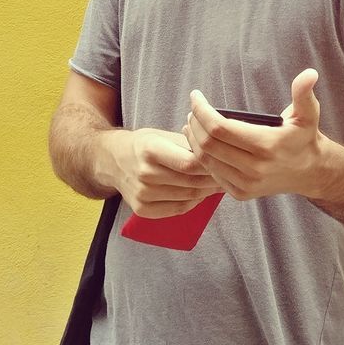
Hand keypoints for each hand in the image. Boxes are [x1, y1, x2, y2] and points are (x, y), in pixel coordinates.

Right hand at [108, 127, 224, 218]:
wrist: (114, 160)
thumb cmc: (145, 144)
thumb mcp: (164, 135)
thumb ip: (189, 145)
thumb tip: (219, 154)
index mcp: (151, 150)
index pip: (189, 163)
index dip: (211, 165)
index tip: (226, 162)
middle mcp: (144, 173)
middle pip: (190, 182)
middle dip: (214, 180)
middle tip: (229, 176)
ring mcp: (142, 194)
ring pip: (187, 197)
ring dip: (207, 192)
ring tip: (220, 185)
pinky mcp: (142, 209)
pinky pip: (177, 210)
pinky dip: (193, 203)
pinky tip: (202, 194)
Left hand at [182, 69, 324, 201]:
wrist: (310, 172)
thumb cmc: (304, 137)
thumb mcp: (308, 113)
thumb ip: (304, 92)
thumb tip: (310, 73)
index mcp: (266, 145)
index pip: (220, 128)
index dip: (202, 110)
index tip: (196, 96)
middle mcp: (255, 168)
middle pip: (208, 144)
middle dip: (195, 123)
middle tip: (193, 109)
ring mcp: (246, 184)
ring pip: (206, 161)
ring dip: (194, 140)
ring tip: (193, 123)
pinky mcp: (241, 194)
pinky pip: (212, 174)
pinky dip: (203, 157)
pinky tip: (201, 143)